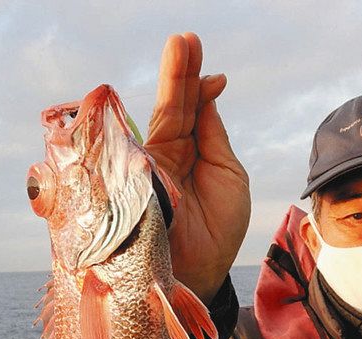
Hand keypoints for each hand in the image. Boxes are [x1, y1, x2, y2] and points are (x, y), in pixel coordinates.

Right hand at [145, 33, 250, 303]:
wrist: (200, 275)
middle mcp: (167, 156)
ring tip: (181, 47)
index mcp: (194, 155)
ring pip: (157, 120)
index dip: (200, 89)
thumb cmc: (219, 231)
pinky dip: (142, 120)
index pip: (194, 113)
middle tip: (187, 40)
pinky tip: (156, 95)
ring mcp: (147, 168)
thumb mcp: (230, 177)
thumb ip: (214, 136)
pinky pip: (134, 148)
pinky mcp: (131, 185)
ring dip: (171, 84)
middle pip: (174, 109)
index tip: (213, 71)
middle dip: (182, 75)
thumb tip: (210, 90)